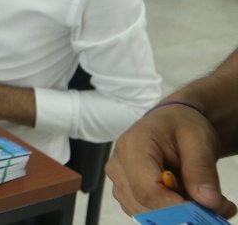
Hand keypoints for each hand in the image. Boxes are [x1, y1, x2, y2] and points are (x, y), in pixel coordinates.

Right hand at [106, 104, 236, 217]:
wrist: (170, 122)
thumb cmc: (181, 125)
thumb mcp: (199, 139)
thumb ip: (201, 170)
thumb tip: (209, 201)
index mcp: (133, 145)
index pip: (146, 189)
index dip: (174, 207)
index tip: (204, 212)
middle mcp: (119, 165)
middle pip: (145, 204)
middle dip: (182, 212)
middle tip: (217, 206)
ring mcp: (119, 180)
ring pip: (146, 212)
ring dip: (177, 213)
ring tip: (202, 198)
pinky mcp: (125, 192)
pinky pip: (146, 212)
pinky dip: (170, 212)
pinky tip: (185, 198)